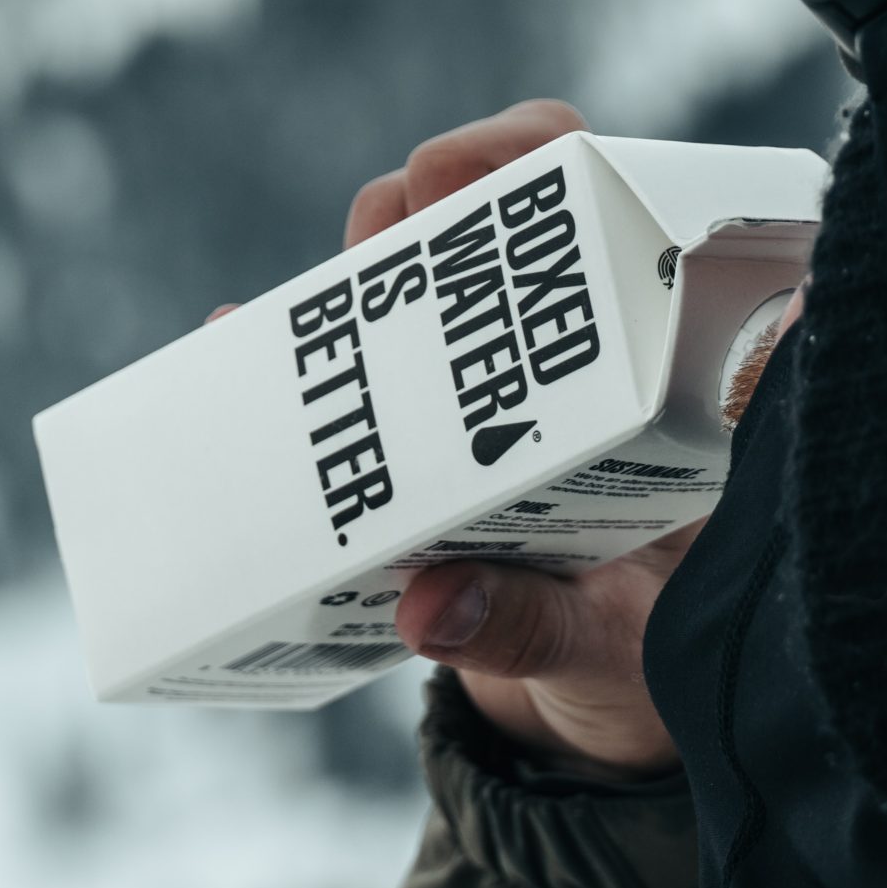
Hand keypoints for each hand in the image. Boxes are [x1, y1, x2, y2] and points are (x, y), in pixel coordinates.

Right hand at [345, 100, 691, 776]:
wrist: (603, 728)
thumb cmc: (641, 666)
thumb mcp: (606, 656)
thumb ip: (534, 628)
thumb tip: (432, 605)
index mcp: (657, 381)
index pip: (607, 208)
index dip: (530, 158)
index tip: (451, 172)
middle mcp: (577, 361)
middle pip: (495, 213)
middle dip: (419, 206)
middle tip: (369, 247)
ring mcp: (496, 390)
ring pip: (419, 276)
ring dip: (358, 275)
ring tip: (295, 314)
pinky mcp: (429, 437)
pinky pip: (360, 373)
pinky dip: (294, 352)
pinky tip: (229, 343)